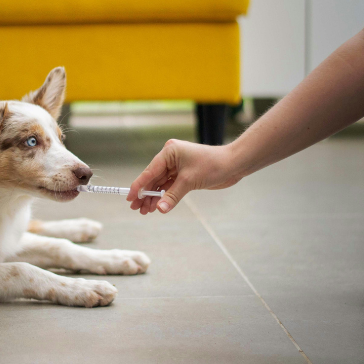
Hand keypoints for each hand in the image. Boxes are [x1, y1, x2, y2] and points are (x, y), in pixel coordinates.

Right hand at [126, 139, 242, 214]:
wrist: (233, 164)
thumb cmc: (213, 165)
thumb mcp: (189, 181)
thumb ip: (172, 195)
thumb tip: (160, 209)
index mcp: (169, 152)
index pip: (149, 171)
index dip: (139, 186)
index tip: (130, 198)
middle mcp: (170, 157)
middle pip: (153, 178)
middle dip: (145, 194)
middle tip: (136, 209)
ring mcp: (177, 166)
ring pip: (160, 184)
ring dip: (154, 197)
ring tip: (145, 211)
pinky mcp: (183, 174)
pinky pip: (169, 186)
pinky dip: (164, 196)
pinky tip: (157, 206)